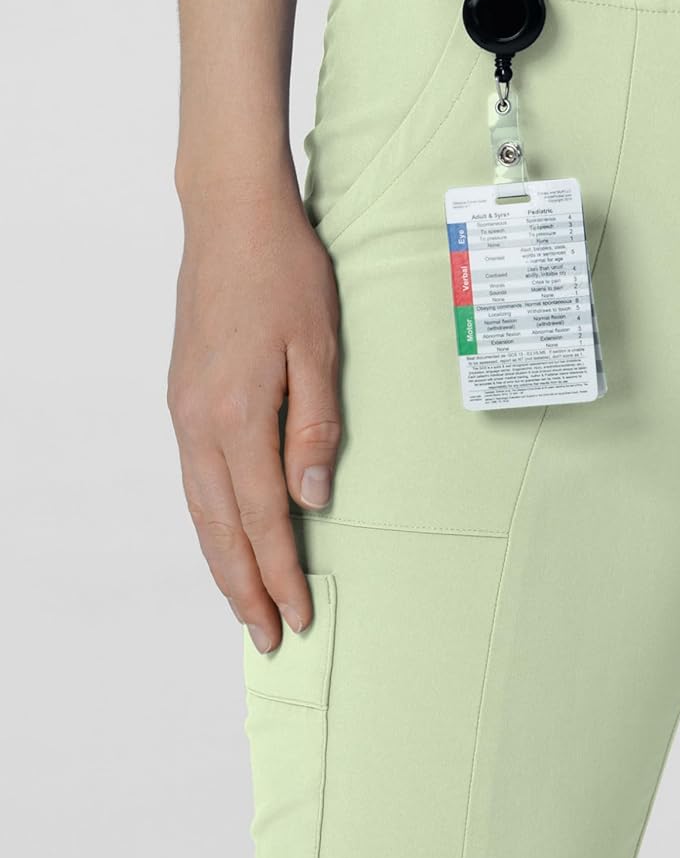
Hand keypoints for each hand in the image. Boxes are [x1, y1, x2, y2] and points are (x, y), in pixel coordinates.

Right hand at [167, 170, 340, 652]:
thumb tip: (310, 500)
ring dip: (224, 561)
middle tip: (269, 638)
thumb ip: (314, 428)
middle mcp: (199, 422)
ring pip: (200, 508)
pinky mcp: (184, 397)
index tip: (299, 617)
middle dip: (246, 588)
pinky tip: (227, 535)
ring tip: (247, 603)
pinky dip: (211, 521)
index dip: (282, 573)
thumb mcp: (318, 348)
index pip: (262, 518)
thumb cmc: (285, 275)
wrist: (231, 219)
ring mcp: (185, 410)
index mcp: (237, 415)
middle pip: (220, 528)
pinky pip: (195, 478)